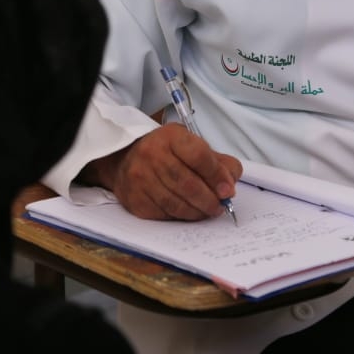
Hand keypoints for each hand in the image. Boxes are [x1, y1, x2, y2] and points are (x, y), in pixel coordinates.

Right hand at [82, 124, 240, 220]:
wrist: (124, 158)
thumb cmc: (165, 152)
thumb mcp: (190, 144)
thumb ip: (216, 161)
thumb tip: (230, 183)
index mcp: (171, 137)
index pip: (199, 157)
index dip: (217, 176)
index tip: (228, 189)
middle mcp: (152, 155)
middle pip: (188, 184)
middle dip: (210, 199)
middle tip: (220, 206)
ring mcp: (140, 178)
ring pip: (176, 203)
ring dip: (197, 211)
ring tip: (208, 211)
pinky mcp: (134, 199)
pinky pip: (164, 214)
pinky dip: (181, 217)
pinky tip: (188, 213)